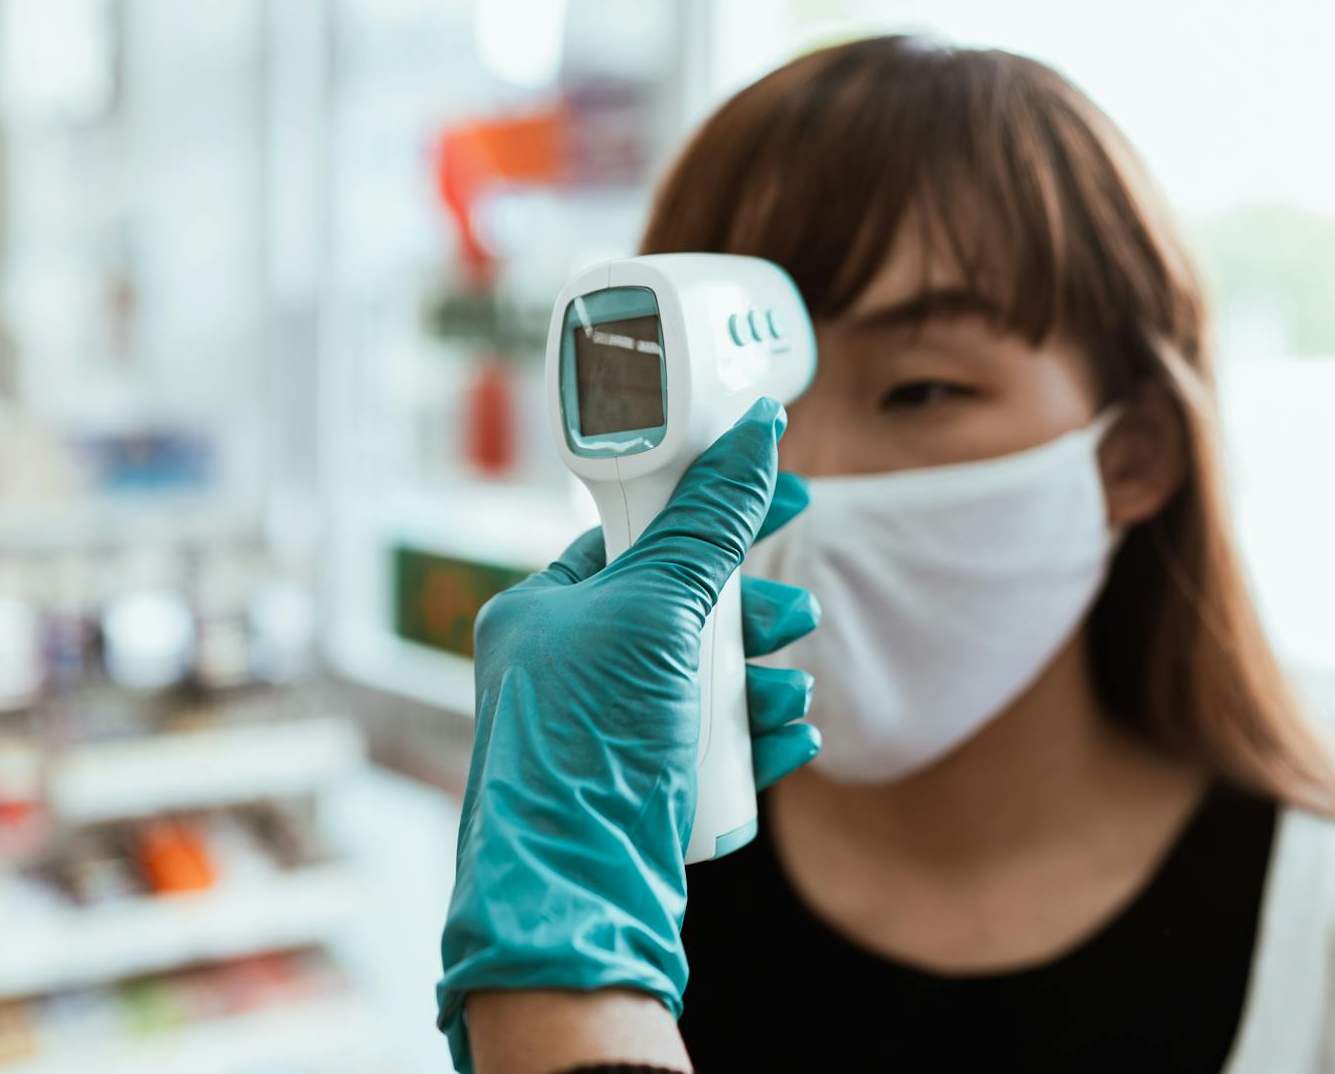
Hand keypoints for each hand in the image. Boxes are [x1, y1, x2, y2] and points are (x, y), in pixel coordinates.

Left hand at [436, 399, 819, 1070]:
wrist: (577, 898)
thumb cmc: (589, 744)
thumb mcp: (655, 611)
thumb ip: (709, 524)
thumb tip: (755, 434)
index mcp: (544, 609)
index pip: (638, 530)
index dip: (713, 508)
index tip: (783, 493)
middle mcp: (567, 666)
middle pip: (686, 605)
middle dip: (751, 613)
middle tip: (791, 619)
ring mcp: (604, 730)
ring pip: (708, 677)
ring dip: (763, 680)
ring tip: (788, 696)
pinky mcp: (643, 786)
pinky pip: (715, 739)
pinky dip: (756, 734)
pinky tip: (787, 738)